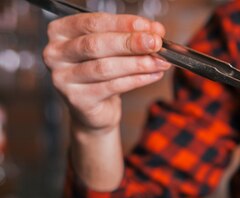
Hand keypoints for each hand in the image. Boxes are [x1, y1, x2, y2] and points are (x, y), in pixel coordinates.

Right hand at [43, 13, 171, 190]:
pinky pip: (112, 87)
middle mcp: (55, 53)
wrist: (94, 110)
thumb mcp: (114, 49)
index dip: (123, 24)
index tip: (150, 27)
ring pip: (105, 67)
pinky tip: (153, 75)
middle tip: (156, 43)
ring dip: (137, 63)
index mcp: (60, 32)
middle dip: (130, 43)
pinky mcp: (76, 99)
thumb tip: (155, 30)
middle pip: (96, 44)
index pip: (93, 22)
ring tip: (160, 62)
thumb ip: (130, 36)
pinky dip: (137, 80)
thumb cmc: (102, 72)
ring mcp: (62, 77)